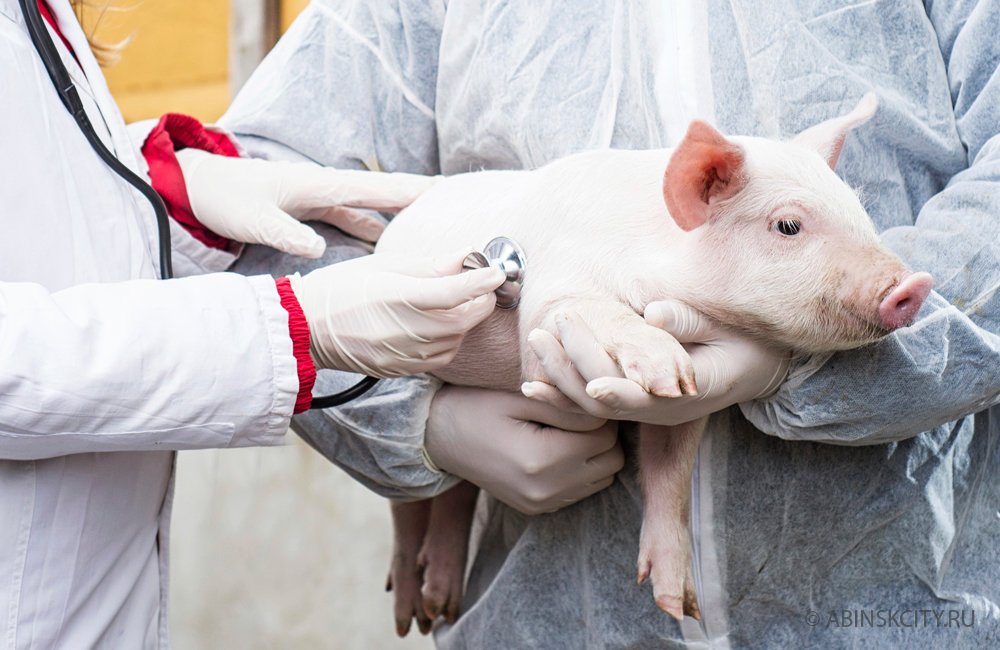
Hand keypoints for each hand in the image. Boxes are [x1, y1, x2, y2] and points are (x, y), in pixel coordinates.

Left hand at [177, 149, 436, 256]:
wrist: (199, 187)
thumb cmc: (226, 198)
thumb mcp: (255, 220)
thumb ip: (287, 234)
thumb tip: (320, 250)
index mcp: (322, 185)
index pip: (378, 189)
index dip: (414, 192)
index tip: (449, 195)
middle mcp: (329, 188)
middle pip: (385, 197)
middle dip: (420, 204)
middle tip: (457, 214)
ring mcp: (323, 199)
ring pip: (373, 211)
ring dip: (401, 222)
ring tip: (433, 236)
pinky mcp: (314, 211)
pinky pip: (355, 221)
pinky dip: (376, 232)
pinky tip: (389, 248)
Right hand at [288, 251, 504, 376]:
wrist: (307, 329)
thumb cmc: (343, 288)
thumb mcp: (385, 266)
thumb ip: (431, 265)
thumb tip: (467, 256)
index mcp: (399, 297)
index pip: (456, 291)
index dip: (482, 281)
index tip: (497, 272)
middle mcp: (407, 330)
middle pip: (465, 319)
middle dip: (480, 301)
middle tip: (480, 285)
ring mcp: (406, 355)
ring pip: (458, 339)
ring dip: (466, 320)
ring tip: (455, 302)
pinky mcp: (404, 370)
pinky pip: (443, 356)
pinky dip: (451, 339)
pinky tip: (439, 325)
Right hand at [423, 386, 623, 514]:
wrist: (437, 437)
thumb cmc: (476, 406)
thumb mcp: (520, 397)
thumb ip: (566, 407)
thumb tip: (605, 413)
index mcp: (541, 460)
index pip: (604, 435)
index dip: (598, 412)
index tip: (579, 397)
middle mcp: (546, 490)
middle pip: (611, 460)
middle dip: (603, 434)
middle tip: (576, 413)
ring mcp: (542, 504)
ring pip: (603, 478)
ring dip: (595, 454)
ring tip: (567, 431)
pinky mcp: (538, 509)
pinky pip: (582, 491)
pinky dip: (580, 471)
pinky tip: (556, 449)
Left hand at [521, 300, 789, 425]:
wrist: (752, 364)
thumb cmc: (743, 339)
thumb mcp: (725, 325)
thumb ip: (688, 321)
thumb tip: (654, 315)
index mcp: (690, 393)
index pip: (650, 400)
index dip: (621, 394)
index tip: (594, 385)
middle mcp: (662, 409)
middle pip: (610, 403)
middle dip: (576, 369)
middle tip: (551, 327)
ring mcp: (644, 409)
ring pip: (594, 408)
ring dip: (561, 377)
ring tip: (536, 339)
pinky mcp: (632, 402)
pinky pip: (591, 406)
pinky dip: (561, 395)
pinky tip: (532, 382)